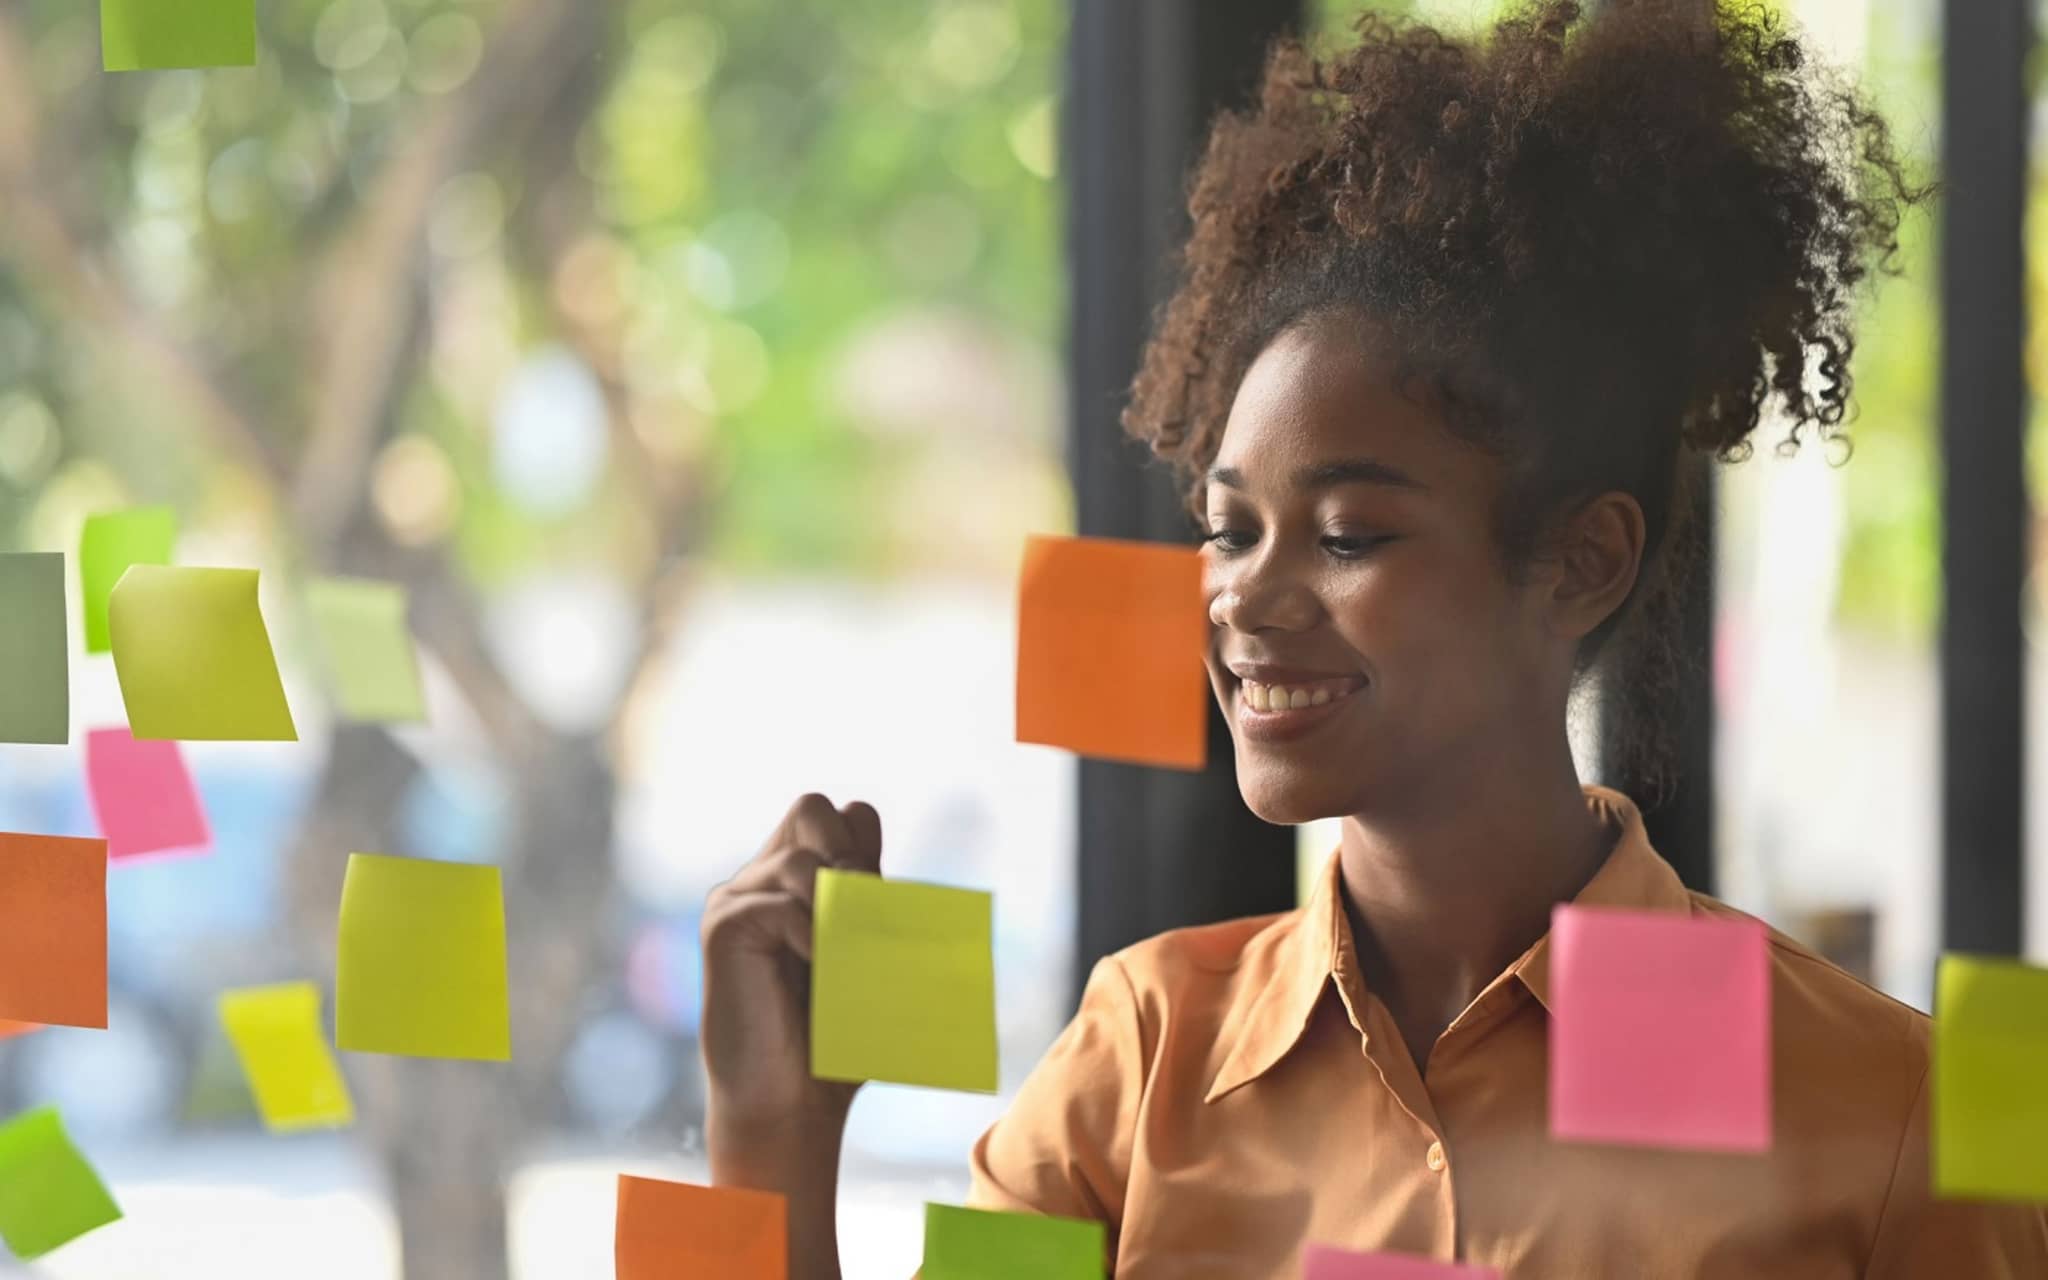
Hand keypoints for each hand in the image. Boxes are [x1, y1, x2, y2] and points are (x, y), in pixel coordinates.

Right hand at [701, 793, 883, 1129]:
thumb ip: (877, 914)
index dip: (868, 845)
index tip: (880, 899)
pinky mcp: (723, 927)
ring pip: (797, 858)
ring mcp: (738, 899)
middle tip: (865, 910)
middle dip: (849, 852)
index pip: (843, 815)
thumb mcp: (868, 964)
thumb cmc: (835, 1041)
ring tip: (847, 951)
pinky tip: (819, 965)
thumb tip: (916, 888)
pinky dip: (810, 932)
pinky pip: (776, 903)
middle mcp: (763, 879)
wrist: (792, 1102)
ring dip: (836, 902)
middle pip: (812, 808)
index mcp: (800, 882)